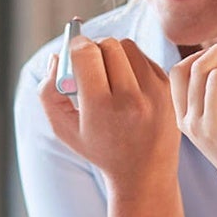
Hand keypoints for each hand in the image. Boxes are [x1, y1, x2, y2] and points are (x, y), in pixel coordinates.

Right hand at [39, 36, 179, 188]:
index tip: (72, 56)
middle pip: (107, 44)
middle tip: (89, 65)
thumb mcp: (63, 128)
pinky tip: (127, 85)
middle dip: (93, 49)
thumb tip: (57, 57)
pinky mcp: (168, 88)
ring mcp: (155, 92)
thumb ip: (48, 92)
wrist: (144, 173)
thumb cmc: (98, 149)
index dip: (74, 47)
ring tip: (108, 76)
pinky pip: (143, 57)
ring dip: (113, 53)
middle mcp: (131, 99)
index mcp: (101, 109)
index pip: (85, 54)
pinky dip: (131, 63)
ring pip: (127, 46)